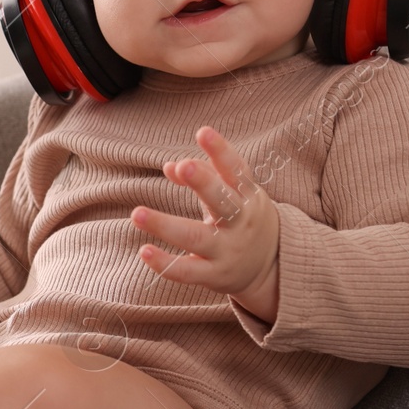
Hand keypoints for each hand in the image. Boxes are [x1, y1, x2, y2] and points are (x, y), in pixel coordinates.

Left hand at [132, 125, 279, 318]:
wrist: (272, 268)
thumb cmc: (243, 218)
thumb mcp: (235, 194)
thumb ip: (206, 175)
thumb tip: (169, 166)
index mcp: (247, 196)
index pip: (236, 170)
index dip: (221, 151)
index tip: (203, 132)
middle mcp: (239, 222)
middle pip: (222, 201)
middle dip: (204, 183)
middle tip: (183, 166)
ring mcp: (227, 250)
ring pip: (196, 238)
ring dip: (165, 225)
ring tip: (136, 213)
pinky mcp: (214, 276)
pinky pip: (187, 271)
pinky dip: (165, 263)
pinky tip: (144, 250)